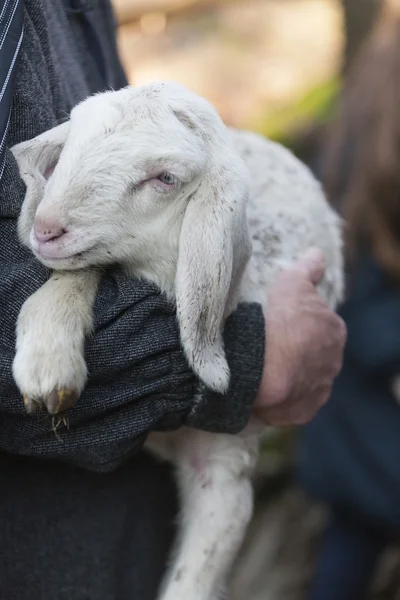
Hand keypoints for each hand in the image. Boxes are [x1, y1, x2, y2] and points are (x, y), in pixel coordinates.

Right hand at [254, 248, 345, 425]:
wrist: (262, 371)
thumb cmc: (278, 324)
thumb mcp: (290, 285)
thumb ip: (305, 269)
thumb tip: (316, 254)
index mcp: (334, 332)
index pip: (321, 323)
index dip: (300, 320)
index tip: (282, 321)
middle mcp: (333, 363)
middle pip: (316, 352)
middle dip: (299, 349)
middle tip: (273, 344)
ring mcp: (319, 389)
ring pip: (307, 378)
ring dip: (292, 373)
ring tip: (266, 367)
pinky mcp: (303, 411)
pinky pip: (294, 401)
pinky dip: (283, 395)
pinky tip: (266, 388)